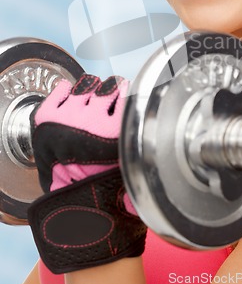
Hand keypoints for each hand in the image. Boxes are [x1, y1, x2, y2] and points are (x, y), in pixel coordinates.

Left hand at [28, 75, 146, 273]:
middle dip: (110, 89)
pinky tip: (71, 93)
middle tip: (110, 94)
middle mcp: (92, 120)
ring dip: (91, 88)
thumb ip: (138, 147)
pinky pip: (60, 91)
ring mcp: (68, 117)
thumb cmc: (101, 183)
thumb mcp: (128, 166)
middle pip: (107, 87)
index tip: (126, 92)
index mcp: (114, 131)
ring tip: (92, 95)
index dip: (126, 92)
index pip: (126, 95)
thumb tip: (150, 136)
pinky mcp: (48, 116)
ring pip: (86, 86)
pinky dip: (66, 89)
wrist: (70, 197)